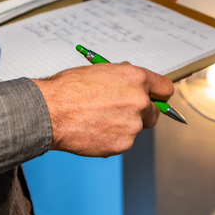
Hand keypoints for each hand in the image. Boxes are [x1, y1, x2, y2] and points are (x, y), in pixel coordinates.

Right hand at [31, 63, 173, 157]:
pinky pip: (123, 142)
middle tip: (121, 113)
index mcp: (136, 78)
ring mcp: (133, 124)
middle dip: (142, 114)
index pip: (165, 89)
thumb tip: (134, 83)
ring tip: (96, 119)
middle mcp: (140, 101)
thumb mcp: (100, 71)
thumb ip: (123, 78)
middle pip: (155, 113)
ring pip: (136, 128)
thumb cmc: (68, 89)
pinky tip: (93, 130)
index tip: (156, 100)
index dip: (159, 96)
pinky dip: (111, 139)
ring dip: (123, 127)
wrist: (49, 111)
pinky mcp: (123, 144)